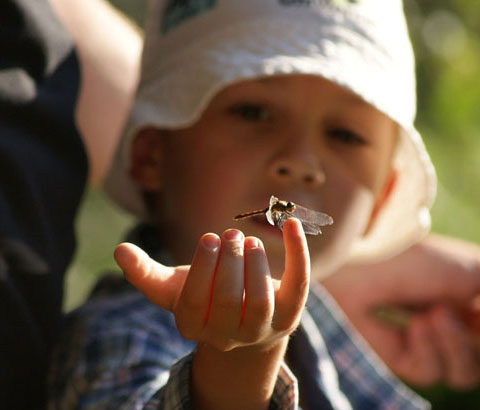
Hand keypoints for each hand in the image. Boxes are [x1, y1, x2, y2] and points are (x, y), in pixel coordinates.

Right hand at [114, 218, 309, 409]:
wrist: (244, 323)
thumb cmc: (205, 297)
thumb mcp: (174, 288)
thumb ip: (146, 273)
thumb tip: (119, 250)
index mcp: (194, 326)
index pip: (195, 302)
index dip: (202, 268)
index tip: (209, 239)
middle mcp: (228, 335)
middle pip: (228, 302)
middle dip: (230, 263)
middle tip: (230, 235)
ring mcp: (261, 329)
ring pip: (261, 302)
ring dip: (256, 265)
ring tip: (248, 240)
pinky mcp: (289, 315)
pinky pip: (298, 286)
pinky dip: (298, 253)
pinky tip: (293, 224)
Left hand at [322, 234, 479, 389]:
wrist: (362, 265)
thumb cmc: (416, 261)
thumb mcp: (473, 272)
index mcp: (462, 297)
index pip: (479, 330)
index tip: (475, 312)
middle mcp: (446, 320)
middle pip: (476, 358)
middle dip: (471, 340)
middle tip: (447, 311)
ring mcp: (423, 340)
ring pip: (464, 374)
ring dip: (458, 346)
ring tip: (434, 315)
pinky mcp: (398, 357)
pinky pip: (430, 373)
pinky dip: (428, 350)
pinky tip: (415, 326)